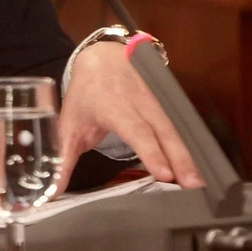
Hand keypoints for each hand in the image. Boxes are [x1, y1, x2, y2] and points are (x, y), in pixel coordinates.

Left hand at [59, 42, 202, 187]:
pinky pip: (181, 128)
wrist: (104, 58)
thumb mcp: (69, 125)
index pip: (137, 132)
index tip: (164, 174)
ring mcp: (158, 102)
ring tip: (199, 184)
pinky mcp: (167, 106)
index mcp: (115, 107)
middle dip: (181, 161)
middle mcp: (141, 104)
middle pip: (165, 134)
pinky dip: (189, 148)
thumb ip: (63, 159)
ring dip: (189, 157)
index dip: (151, 153)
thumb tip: (52, 192)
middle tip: (192, 187)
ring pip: (177, 131)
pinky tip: (196, 170)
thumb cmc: (86, 94)